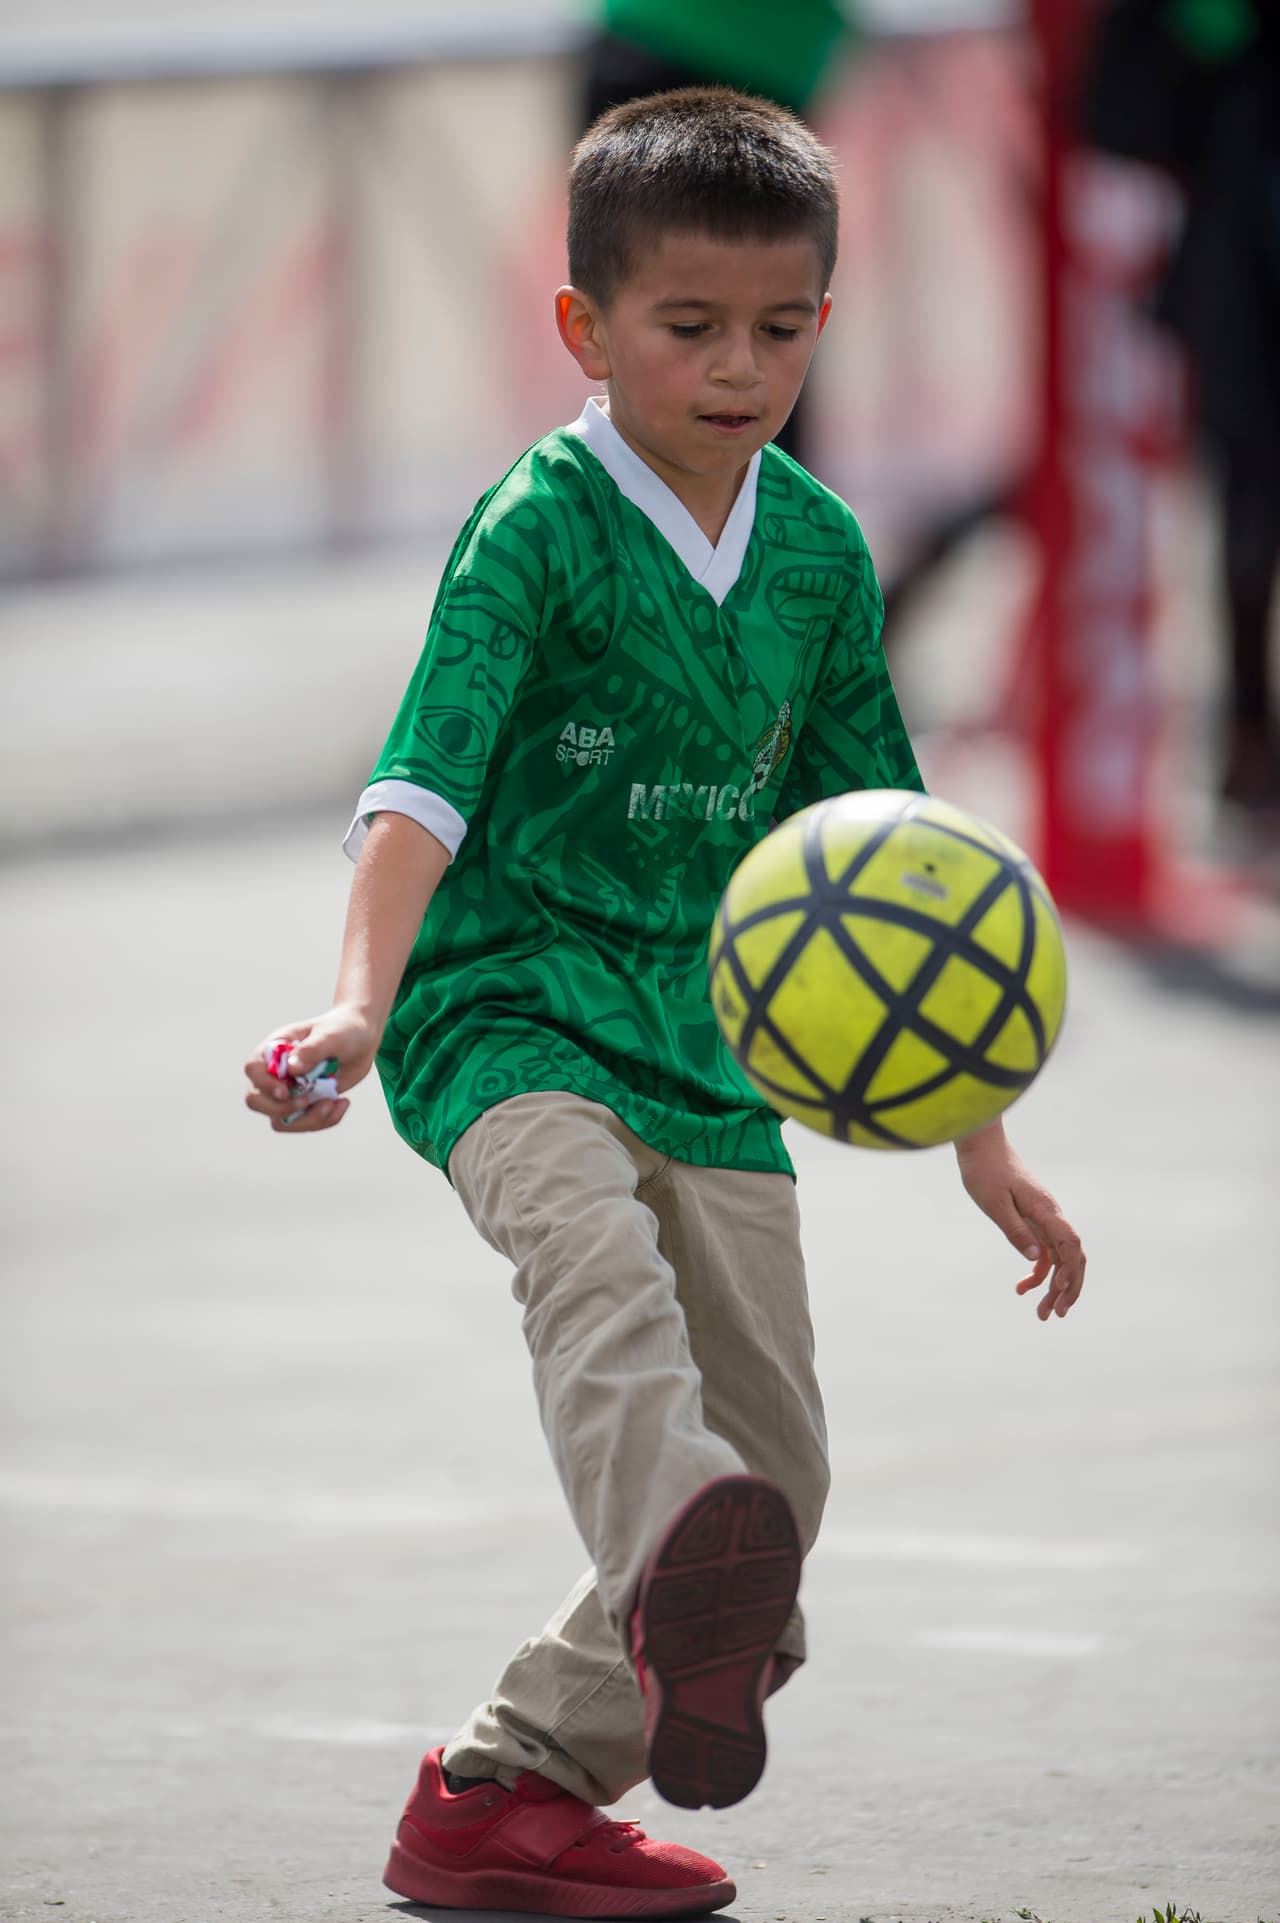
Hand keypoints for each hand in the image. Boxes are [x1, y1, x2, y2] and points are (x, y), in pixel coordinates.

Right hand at [243, 1005, 378, 1133]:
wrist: (361, 1042)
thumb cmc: (342, 1030)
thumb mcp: (331, 1036)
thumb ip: (312, 1050)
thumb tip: (291, 1069)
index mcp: (275, 1048)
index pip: (253, 1069)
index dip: (264, 1084)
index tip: (285, 1091)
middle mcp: (276, 1072)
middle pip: (256, 1100)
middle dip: (281, 1109)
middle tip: (309, 1100)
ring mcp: (289, 1091)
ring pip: (278, 1119)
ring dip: (306, 1119)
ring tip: (332, 1103)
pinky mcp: (304, 1105)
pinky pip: (303, 1124)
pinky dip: (324, 1120)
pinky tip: (342, 1103)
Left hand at [955, 1121, 1085, 1321]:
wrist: (981, 1146)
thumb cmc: (984, 1171)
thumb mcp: (994, 1204)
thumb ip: (1015, 1230)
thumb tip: (1036, 1258)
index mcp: (1045, 1210)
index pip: (1069, 1244)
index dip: (1069, 1270)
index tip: (1057, 1292)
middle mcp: (1051, 1215)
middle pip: (1072, 1256)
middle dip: (1068, 1288)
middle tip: (1055, 1315)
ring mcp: (1044, 1219)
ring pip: (1059, 1258)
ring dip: (1054, 1287)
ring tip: (1042, 1314)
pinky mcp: (1033, 1221)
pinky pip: (1043, 1252)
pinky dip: (1037, 1272)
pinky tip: (1021, 1288)